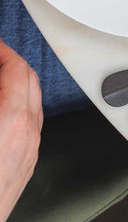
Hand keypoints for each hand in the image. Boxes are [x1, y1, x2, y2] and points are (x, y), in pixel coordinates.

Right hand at [0, 40, 41, 221]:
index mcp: (12, 121)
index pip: (16, 68)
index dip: (1, 51)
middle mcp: (27, 136)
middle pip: (29, 81)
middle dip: (8, 63)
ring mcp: (28, 154)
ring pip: (31, 104)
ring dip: (13, 85)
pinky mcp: (23, 169)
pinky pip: (28, 127)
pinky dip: (15, 108)